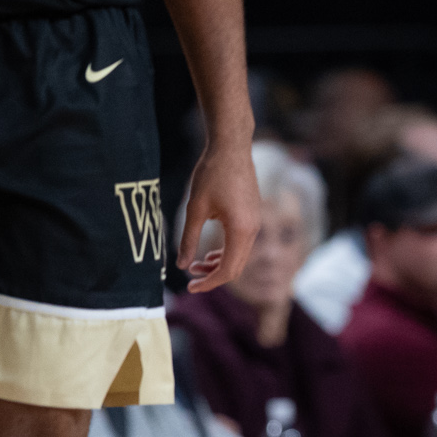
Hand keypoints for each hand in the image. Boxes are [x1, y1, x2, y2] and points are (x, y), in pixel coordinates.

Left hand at [179, 138, 259, 291]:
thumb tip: (181, 265)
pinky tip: (211, 250)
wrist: (232, 148)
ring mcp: (256, 223)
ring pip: (240, 256)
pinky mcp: (253, 216)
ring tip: (196, 264)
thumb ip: (188, 239)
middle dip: (214, 276)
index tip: (190, 287)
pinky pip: (243, 244)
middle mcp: (253, 230)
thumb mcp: (195, 208)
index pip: (228, 269)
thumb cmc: (212, 174)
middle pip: (236, 267)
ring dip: (220, 264)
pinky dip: (227, 252)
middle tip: (190, 278)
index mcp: (240, 230)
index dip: (209, 282)